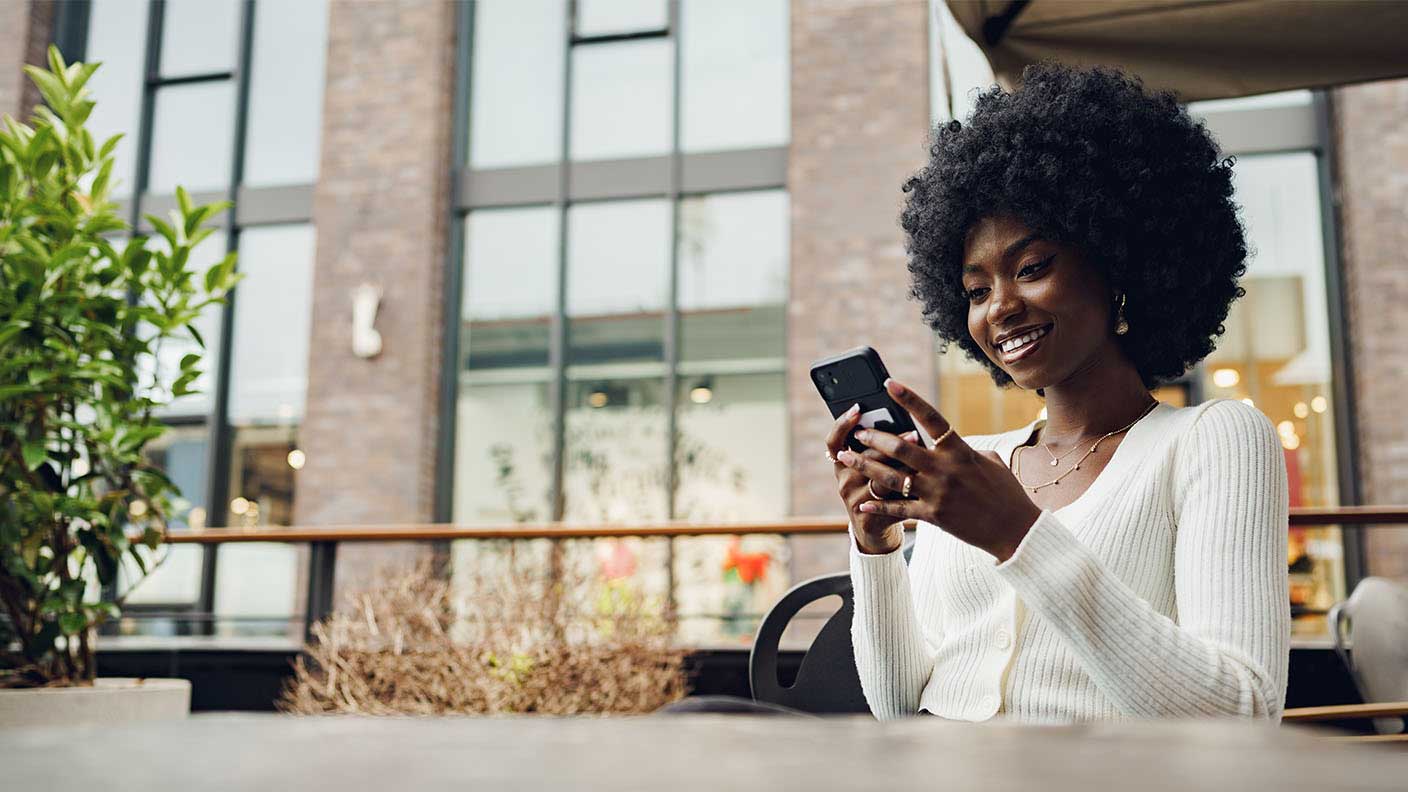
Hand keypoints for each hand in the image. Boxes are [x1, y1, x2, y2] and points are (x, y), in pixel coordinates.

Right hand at [826, 403, 921, 554]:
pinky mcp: (870, 519)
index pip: (834, 441)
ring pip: (881, 479)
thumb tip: (901, 423)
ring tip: (922, 455)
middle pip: (863, 457)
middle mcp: (844, 482)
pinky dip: (910, 494)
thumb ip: (879, 450)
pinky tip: (926, 486)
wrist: (873, 531)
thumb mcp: (870, 469)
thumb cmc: (877, 490)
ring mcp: (854, 501)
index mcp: (841, 466)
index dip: (842, 424)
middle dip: (888, 443)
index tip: (857, 408)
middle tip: (912, 433)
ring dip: (903, 467)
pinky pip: (893, 503)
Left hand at [835, 379, 1042, 562]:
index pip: (931, 418)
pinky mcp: (933, 516)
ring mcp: (937, 493)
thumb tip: (946, 441)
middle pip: (901, 447)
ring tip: (845, 457)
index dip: (909, 399)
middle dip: (874, 438)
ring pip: (891, 476)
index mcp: (960, 451)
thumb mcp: (989, 461)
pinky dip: (878, 507)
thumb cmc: (1005, 492)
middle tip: (857, 432)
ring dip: (864, 465)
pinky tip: (863, 505)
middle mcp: (945, 469)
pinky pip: (899, 509)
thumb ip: (963, 449)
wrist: (1015, 530)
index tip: (889, 384)